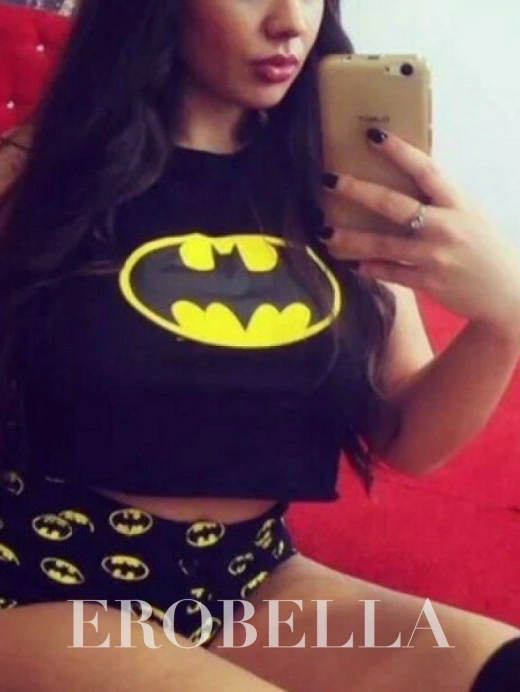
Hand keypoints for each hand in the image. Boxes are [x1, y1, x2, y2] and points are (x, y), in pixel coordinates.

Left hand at [319, 129, 519, 340]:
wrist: (508, 292)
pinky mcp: (427, 282)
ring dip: (350, 239)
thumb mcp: (470, 215)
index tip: (372, 135)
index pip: (425, 170)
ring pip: (383, 244)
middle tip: (328, 180)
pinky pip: (390, 273)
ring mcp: (434, 256)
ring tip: (324, 233)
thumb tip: (404, 183)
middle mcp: (444, 227)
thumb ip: (440, 200)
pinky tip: (352, 264)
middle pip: (393, 205)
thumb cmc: (485, 248)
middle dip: (357, 191)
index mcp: (457, 204)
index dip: (398, 151)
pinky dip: (369, 268)